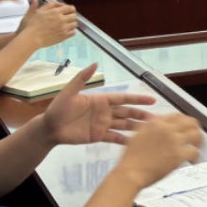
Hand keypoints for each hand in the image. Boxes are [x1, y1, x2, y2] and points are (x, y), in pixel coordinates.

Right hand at [19, 0, 76, 45]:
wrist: (32, 38)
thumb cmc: (32, 25)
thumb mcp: (37, 12)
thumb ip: (45, 6)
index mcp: (55, 12)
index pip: (70, 8)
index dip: (70, 9)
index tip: (68, 11)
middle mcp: (61, 19)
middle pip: (74, 16)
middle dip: (72, 16)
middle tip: (67, 18)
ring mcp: (63, 28)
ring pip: (75, 24)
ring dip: (72, 24)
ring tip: (67, 25)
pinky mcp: (63, 36)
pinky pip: (73, 33)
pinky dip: (71, 31)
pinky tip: (66, 31)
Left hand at [40, 66, 158, 147]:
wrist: (49, 128)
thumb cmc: (57, 109)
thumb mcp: (69, 92)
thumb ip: (82, 79)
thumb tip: (94, 63)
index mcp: (100, 100)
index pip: (123, 99)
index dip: (137, 99)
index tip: (152, 100)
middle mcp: (105, 112)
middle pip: (127, 112)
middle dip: (142, 115)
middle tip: (157, 119)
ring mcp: (103, 124)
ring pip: (124, 125)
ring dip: (137, 127)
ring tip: (150, 131)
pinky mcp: (98, 136)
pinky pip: (114, 138)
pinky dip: (125, 140)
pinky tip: (135, 144)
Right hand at [114, 110, 203, 188]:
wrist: (130, 172)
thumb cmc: (131, 158)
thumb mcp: (137, 135)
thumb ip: (150, 128)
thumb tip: (159, 124)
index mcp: (155, 123)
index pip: (177, 116)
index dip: (184, 121)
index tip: (186, 127)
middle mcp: (166, 129)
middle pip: (190, 122)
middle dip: (195, 129)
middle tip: (195, 136)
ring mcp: (173, 141)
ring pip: (196, 134)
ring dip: (199, 140)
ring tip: (196, 146)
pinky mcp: (178, 155)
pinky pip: (194, 151)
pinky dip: (195, 156)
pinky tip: (192, 160)